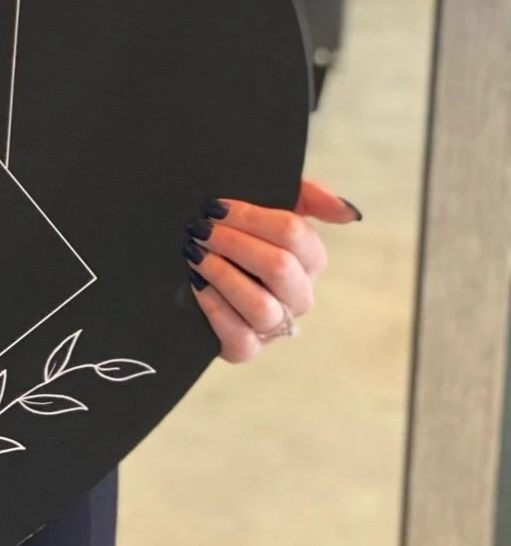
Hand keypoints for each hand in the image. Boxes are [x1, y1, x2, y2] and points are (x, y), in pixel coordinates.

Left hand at [186, 179, 360, 363]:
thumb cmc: (243, 235)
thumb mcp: (273, 205)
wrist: (199, 271)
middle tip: (200, 229)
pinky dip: (215, 309)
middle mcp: (298, 295)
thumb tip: (349, 212)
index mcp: (310, 259)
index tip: (216, 207)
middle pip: (278, 267)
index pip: (295, 234)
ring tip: (195, 255)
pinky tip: (197, 285)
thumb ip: (310, 196)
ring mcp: (275, 325)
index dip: (252, 218)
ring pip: (261, 306)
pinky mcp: (247, 348)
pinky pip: (239, 337)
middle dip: (234, 243)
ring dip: (223, 276)